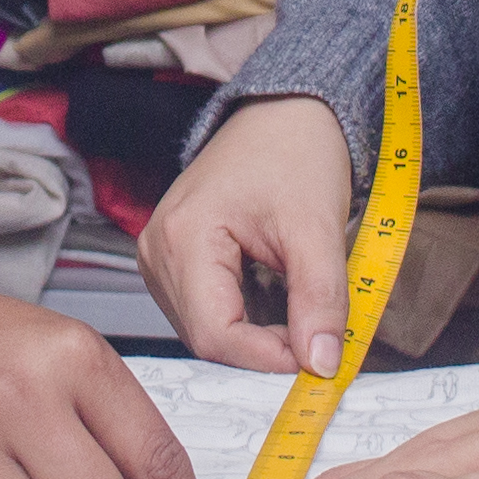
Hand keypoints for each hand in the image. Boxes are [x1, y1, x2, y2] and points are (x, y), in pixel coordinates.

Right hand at [143, 93, 359, 374]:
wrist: (287, 115)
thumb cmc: (296, 153)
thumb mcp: (318, 227)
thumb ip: (321, 299)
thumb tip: (321, 364)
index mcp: (182, 237)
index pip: (214, 333)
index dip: (268, 357)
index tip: (317, 359)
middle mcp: (157, 250)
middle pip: (207, 337)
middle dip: (265, 348)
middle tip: (317, 336)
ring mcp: (160, 257)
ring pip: (207, 331)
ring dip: (256, 337)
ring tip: (300, 311)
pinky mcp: (174, 261)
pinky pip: (207, 312)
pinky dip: (247, 321)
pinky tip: (278, 301)